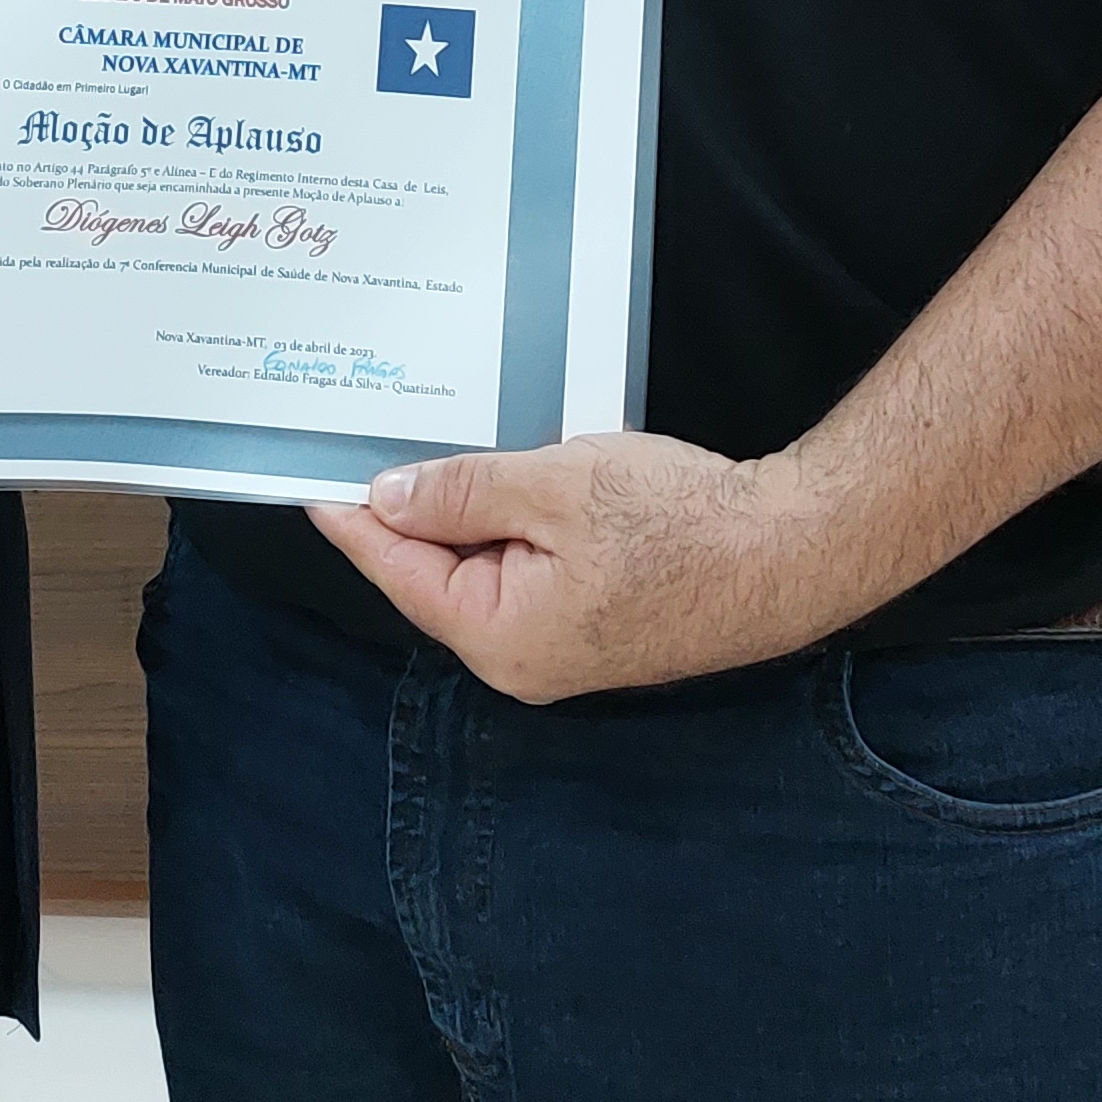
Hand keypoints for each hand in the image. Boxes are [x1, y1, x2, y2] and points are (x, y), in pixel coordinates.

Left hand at [310, 433, 848, 703]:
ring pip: (487, 567)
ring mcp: (563, 647)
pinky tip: (515, 477)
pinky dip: (516, 523)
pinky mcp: (597, 623)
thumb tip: (390, 498)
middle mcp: (522, 659)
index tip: (310, 482)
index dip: (354, 519)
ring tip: (444, 448)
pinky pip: (530, 570)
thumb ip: (463, 491)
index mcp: (500, 636)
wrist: (792, 548)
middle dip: (413, 509)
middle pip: (438, 574)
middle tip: (372, 442)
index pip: (399, 571)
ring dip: (471, 511)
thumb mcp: (554, 486)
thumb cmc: (681, 522)